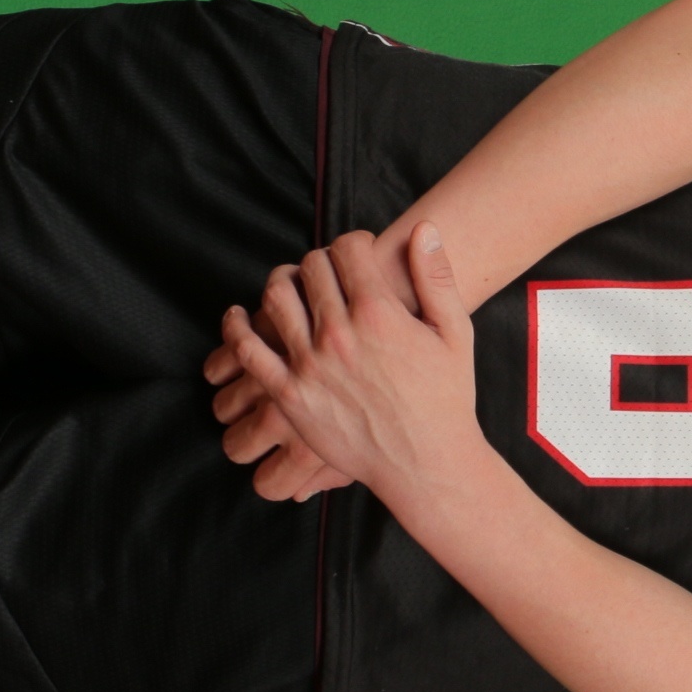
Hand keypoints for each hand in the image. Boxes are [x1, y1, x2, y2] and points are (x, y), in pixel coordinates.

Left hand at [211, 225, 492, 508]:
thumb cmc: (446, 399)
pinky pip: (246, 350)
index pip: (347, 249)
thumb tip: (422, 227)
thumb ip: (436, 276)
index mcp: (379, 313)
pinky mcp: (289, 394)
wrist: (427, 464)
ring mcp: (309, 364)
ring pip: (275, 296)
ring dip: (282, 282)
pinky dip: (236, 326)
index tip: (360, 253)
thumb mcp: (455, 332)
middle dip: (322, 261)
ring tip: (295, 289)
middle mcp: (338, 333)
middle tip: (332, 275)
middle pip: (310, 267)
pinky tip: (239, 317)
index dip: (355, 243)